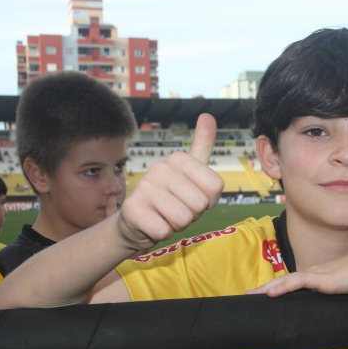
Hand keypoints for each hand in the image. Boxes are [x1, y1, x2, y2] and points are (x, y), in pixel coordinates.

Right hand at [116, 113, 224, 250]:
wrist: (137, 222)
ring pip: (183, 219)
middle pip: (200, 204)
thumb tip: (208, 115)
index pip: (216, 187)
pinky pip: (164, 231)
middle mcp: (160, 167)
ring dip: (178, 225)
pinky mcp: (132, 210)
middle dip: (193, 215)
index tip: (193, 197)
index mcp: (179, 158)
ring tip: (166, 216)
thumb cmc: (172, 198)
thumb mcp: (191, 171)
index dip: (209, 201)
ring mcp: (144, 187)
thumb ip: (202, 145)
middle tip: (177, 209)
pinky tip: (153, 224)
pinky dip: (162, 234)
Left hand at [247, 246, 347, 296]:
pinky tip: (270, 294)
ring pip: (287, 280)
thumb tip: (341, 313)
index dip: (279, 287)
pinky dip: (283, 287)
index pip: (296, 281)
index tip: (265, 295)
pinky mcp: (326, 280)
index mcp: (323, 274)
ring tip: (250, 296)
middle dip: (266, 288)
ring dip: (267, 288)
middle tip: (248, 296)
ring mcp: (321, 274)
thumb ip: (345, 295)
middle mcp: (318, 272)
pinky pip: (299, 282)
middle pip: (286, 280)